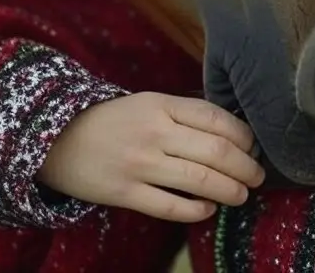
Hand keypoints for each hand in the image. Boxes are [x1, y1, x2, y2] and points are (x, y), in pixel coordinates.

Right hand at [37, 91, 263, 221]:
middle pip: (215, 151)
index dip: (243, 135)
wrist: (57, 139)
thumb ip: (183, 115)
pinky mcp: (124, 193)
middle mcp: (154, 132)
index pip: (215, 118)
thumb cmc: (113, 121)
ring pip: (199, 180)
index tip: (254, 147)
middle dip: (245, 167)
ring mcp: (139, 164)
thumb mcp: (148, 104)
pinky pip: (170, 206)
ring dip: (229, 190)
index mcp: (162, 105)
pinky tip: (208, 209)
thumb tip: (231, 133)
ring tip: (241, 195)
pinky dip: (196, 210)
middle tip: (257, 176)